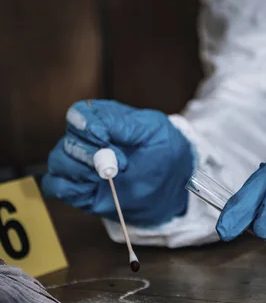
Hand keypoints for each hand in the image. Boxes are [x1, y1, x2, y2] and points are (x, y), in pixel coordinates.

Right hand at [42, 100, 193, 226]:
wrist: (172, 186)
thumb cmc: (164, 151)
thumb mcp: (152, 130)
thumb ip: (122, 124)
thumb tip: (96, 124)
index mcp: (102, 118)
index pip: (78, 113)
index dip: (86, 125)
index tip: (104, 138)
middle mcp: (86, 139)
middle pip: (68, 139)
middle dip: (90, 153)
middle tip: (119, 165)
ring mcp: (80, 164)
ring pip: (58, 161)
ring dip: (80, 170)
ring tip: (108, 177)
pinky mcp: (78, 189)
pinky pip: (55, 186)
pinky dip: (70, 189)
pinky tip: (92, 189)